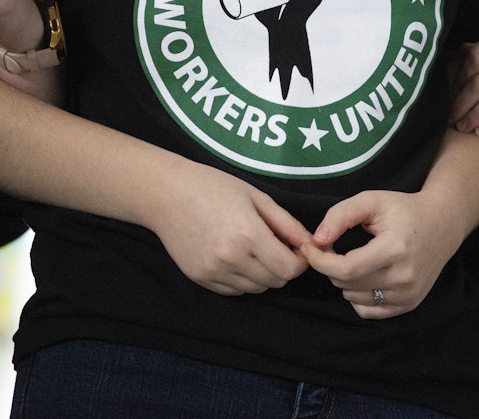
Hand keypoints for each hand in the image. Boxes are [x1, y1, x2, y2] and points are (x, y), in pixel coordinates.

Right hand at [148, 163, 311, 295]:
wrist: (166, 194)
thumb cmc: (213, 187)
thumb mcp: (256, 197)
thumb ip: (287, 224)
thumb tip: (312, 244)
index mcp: (248, 234)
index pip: (289, 269)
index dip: (299, 261)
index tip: (296, 249)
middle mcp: (231, 258)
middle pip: (275, 281)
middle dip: (283, 267)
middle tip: (276, 246)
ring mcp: (214, 271)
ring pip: (256, 289)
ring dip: (263, 274)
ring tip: (254, 249)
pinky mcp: (200, 278)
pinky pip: (234, 290)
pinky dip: (242, 279)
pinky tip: (236, 256)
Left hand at [302, 190, 457, 318]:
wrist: (442, 224)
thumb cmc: (403, 210)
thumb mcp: (371, 201)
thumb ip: (341, 215)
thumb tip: (317, 240)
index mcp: (395, 249)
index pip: (346, 268)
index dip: (321, 260)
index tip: (309, 247)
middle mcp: (404, 277)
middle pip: (347, 284)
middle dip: (330, 266)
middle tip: (331, 247)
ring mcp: (409, 294)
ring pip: (353, 298)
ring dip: (344, 280)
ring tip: (353, 257)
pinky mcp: (409, 304)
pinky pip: (368, 311)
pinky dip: (357, 295)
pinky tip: (364, 274)